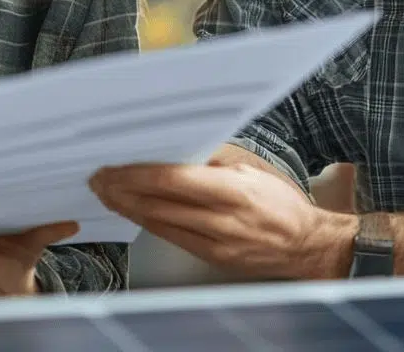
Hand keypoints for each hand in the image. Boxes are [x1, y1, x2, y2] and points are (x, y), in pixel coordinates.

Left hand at [89, 160, 355, 280]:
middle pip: (158, 203)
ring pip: (158, 223)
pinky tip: (133, 211)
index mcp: (233, 190)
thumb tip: (176, 147)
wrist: (306, 245)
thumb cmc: (281, 201)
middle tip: (98, 178)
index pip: (173, 179)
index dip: (137, 173)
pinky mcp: (211, 257)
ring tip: (106, 193)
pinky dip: (147, 222)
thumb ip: (214, 159)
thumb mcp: (252, 168)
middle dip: (122, 190)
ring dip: (128, 207)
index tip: (114, 165)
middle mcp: (221, 219)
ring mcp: (214, 242)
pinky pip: (171, 236)